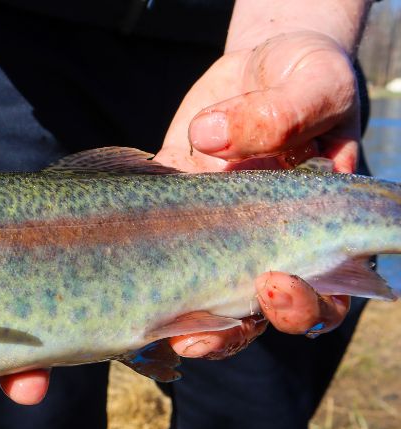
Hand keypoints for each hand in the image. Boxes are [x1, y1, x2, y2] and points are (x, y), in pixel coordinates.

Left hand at [154, 30, 356, 358]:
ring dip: (188, 329)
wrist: (258, 72)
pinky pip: (155, 273)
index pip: (326, 294)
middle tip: (198, 330)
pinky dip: (142, 297)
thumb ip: (281, 114)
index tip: (273, 282)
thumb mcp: (311, 83)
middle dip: (235, 331)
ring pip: (207, 310)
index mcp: (318, 234)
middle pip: (260, 318)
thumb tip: (207, 138)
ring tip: (165, 337)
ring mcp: (214, 246)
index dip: (305, 305)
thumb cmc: (304, 78)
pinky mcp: (169, 228)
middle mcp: (266, 251)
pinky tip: (123, 309)